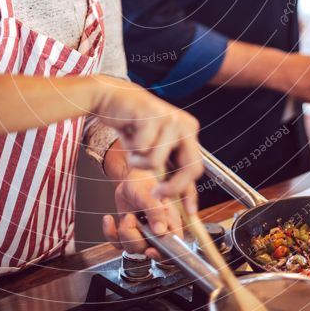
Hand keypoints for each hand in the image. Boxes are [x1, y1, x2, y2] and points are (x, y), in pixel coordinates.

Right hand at [84, 75, 201, 202]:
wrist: (113, 98)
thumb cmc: (133, 125)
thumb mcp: (156, 148)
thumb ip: (170, 169)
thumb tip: (183, 201)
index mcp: (189, 132)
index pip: (196, 167)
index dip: (191, 192)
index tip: (190, 213)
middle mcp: (184, 124)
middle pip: (189, 168)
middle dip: (170, 187)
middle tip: (155, 192)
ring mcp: (170, 119)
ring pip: (157, 162)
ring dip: (139, 161)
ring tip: (135, 148)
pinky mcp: (151, 116)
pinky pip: (141, 149)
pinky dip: (131, 148)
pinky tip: (130, 133)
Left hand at [102, 168, 182, 259]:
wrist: (131, 179)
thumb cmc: (145, 182)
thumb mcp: (150, 195)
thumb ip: (156, 212)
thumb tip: (160, 232)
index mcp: (169, 224)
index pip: (171, 249)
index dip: (161, 255)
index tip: (149, 250)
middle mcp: (157, 232)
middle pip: (147, 250)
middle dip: (135, 238)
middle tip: (132, 219)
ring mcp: (142, 234)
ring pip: (132, 248)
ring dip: (124, 232)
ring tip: (127, 215)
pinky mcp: (128, 233)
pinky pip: (117, 243)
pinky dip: (110, 232)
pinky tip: (109, 219)